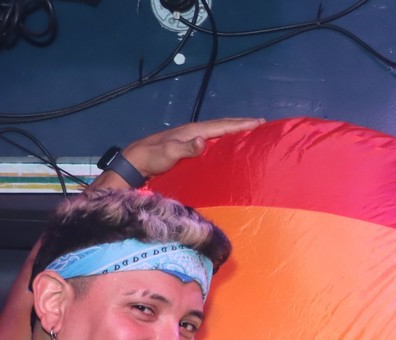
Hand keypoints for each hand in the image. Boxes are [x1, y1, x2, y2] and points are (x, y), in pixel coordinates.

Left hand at [120, 117, 263, 182]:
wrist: (135, 162)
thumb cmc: (152, 158)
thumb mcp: (168, 153)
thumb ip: (186, 148)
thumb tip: (204, 141)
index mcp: (193, 131)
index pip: (221, 126)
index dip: (240, 124)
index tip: (259, 122)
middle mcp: (193, 132)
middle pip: (222, 125)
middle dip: (241, 124)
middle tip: (260, 124)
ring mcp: (190, 139)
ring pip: (217, 132)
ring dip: (233, 130)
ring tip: (249, 132)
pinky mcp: (187, 147)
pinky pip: (212, 140)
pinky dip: (223, 139)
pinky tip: (228, 144)